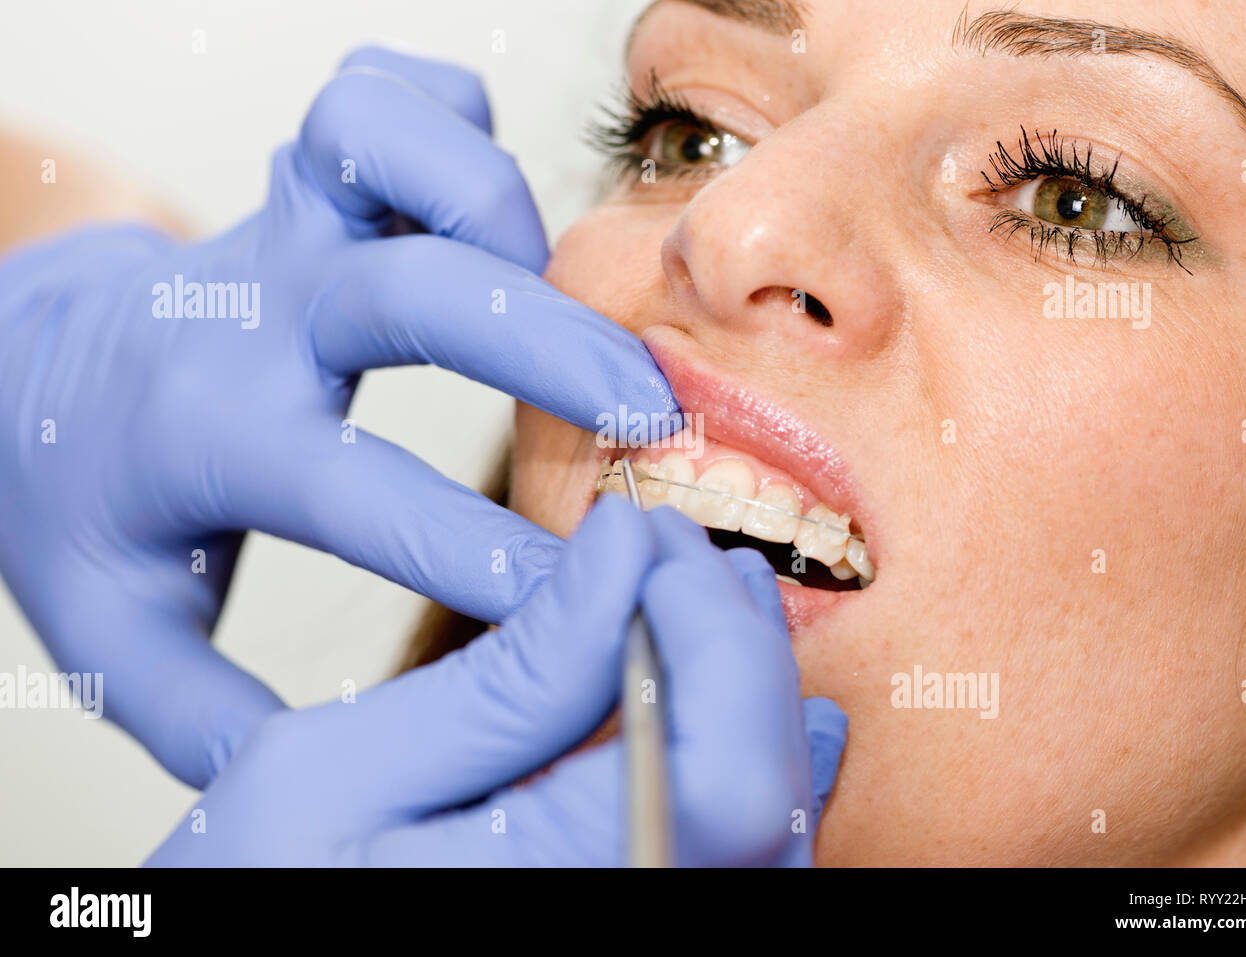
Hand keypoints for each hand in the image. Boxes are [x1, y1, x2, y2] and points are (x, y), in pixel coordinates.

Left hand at [0, 47, 675, 787]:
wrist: (29, 374)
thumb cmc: (87, 506)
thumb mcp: (117, 634)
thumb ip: (215, 717)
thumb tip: (341, 780)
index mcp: (199, 435)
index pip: (346, 486)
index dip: (472, 544)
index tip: (574, 592)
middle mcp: (245, 313)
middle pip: (397, 289)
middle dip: (540, 343)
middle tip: (642, 409)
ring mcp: (274, 227)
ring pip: (376, 136)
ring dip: (485, 195)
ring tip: (556, 281)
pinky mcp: (302, 178)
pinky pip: (387, 93)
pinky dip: (452, 121)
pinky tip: (490, 203)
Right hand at [146, 497, 846, 866]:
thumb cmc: (255, 890)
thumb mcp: (334, 776)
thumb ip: (506, 676)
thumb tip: (624, 553)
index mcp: (548, 897)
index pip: (713, 770)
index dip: (710, 636)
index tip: (646, 535)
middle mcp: (629, 915)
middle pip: (758, 790)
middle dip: (732, 640)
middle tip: (670, 544)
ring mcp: (652, 920)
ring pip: (768, 817)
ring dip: (752, 688)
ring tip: (712, 590)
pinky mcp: (648, 905)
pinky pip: (756, 855)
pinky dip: (771, 763)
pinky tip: (781, 705)